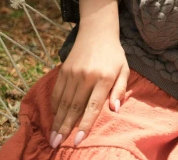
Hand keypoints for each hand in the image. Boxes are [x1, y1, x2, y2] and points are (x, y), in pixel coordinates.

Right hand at [49, 0, 128, 147]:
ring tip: (52, 137)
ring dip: (57, 121)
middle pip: (74, 107)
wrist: (97, 32)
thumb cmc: (114, 54)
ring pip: (63, 102)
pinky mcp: (63, 70)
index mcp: (104, 78)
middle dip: (65, 128)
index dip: (85, 124)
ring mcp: (73, 73)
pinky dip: (54, 107)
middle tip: (56, 144)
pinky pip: (57, 92)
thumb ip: (120, 90)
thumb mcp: (124, 69)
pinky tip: (53, 118)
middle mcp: (86, 77)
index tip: (78, 140)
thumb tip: (115, 110)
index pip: (93, 106)